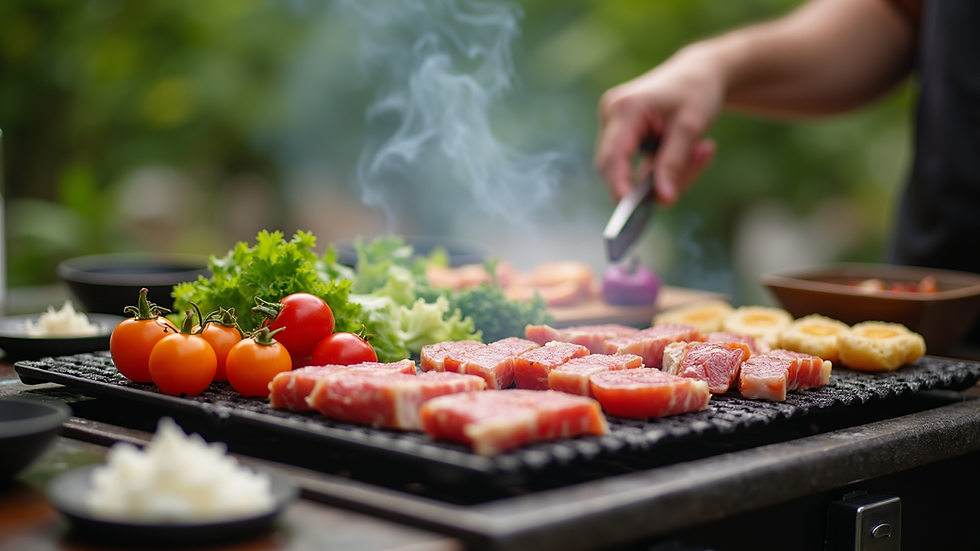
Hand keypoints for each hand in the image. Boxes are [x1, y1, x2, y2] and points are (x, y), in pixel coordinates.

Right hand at [595, 45, 722, 204]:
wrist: (699, 72)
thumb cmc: (697, 91)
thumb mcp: (691, 128)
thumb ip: (674, 164)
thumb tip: (663, 201)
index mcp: (625, 108)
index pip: (613, 156)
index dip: (618, 185)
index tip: (629, 210)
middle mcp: (611, 114)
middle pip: (617, 166)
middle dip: (652, 180)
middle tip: (696, 168)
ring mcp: (613, 123)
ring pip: (629, 168)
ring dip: (666, 171)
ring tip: (702, 149)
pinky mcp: (622, 132)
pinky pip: (636, 163)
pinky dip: (662, 165)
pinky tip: (692, 148)